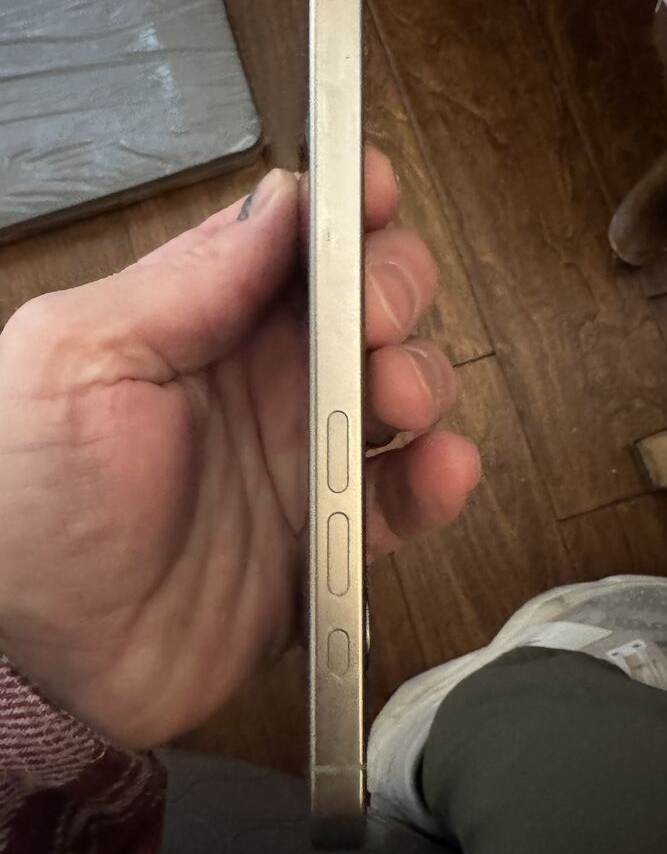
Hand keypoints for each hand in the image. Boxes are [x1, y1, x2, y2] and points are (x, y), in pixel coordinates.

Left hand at [0, 150, 478, 747]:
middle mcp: (259, 380)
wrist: (39, 662)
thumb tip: (277, 204)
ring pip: (403, 386)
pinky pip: (405, 496)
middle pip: (366, 299)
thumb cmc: (25, 507)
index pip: (292, 237)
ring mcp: (299, 456)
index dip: (345, 204)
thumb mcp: (76, 361)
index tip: (371, 191)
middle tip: (376, 317)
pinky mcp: (328, 537)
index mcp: (197, 321)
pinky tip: (436, 470)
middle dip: (394, 288)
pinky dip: (437, 479)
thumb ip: (182, 283)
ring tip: (396, 399)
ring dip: (424, 377)